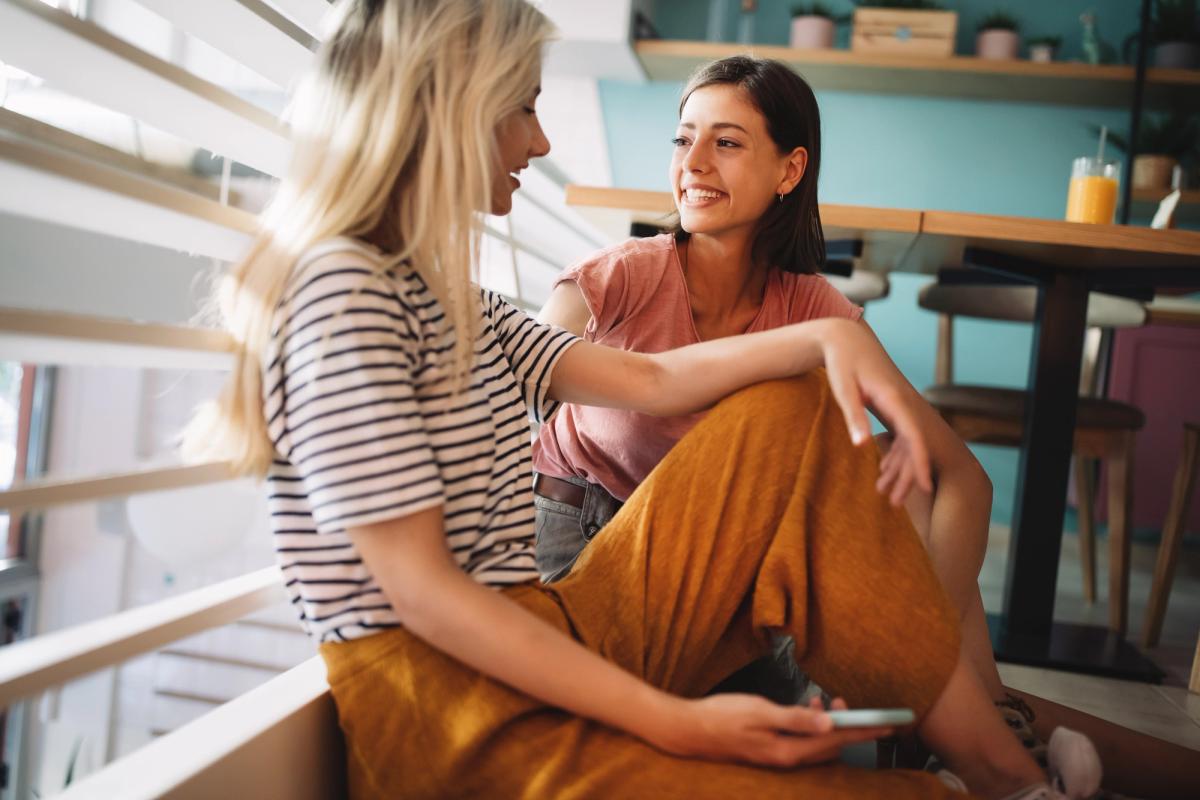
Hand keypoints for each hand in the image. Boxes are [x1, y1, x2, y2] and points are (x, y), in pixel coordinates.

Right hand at [649, 693, 896, 768]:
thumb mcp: (759, 711)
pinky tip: (806, 710)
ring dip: (827, 725)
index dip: (863, 730)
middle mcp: (786, 760)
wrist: (687, 730)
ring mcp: (778, 758)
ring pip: (816, 745)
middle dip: (848, 727)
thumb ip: (795, 717)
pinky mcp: (770, 752)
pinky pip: (801, 744)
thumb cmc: (720, 717)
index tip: (888, 723)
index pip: (835, 740)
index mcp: (788, 751)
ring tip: (827, 701)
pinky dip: (811, 728)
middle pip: (830, 746)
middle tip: (850, 703)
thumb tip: (828, 722)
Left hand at [817, 320, 932, 505]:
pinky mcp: (892, 405)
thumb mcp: (844, 389)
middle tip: (898, 504)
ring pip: (908, 441)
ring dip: (901, 468)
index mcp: (894, 399)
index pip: (914, 436)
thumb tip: (862, 447)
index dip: (921, 462)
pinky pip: (901, 434)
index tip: (926, 487)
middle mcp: (903, 403)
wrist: (846, 339)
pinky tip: (886, 473)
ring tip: (889, 496)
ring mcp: (900, 404)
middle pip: (914, 443)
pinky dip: (896, 455)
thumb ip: (854, 417)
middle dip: (910, 474)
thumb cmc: (842, 363)